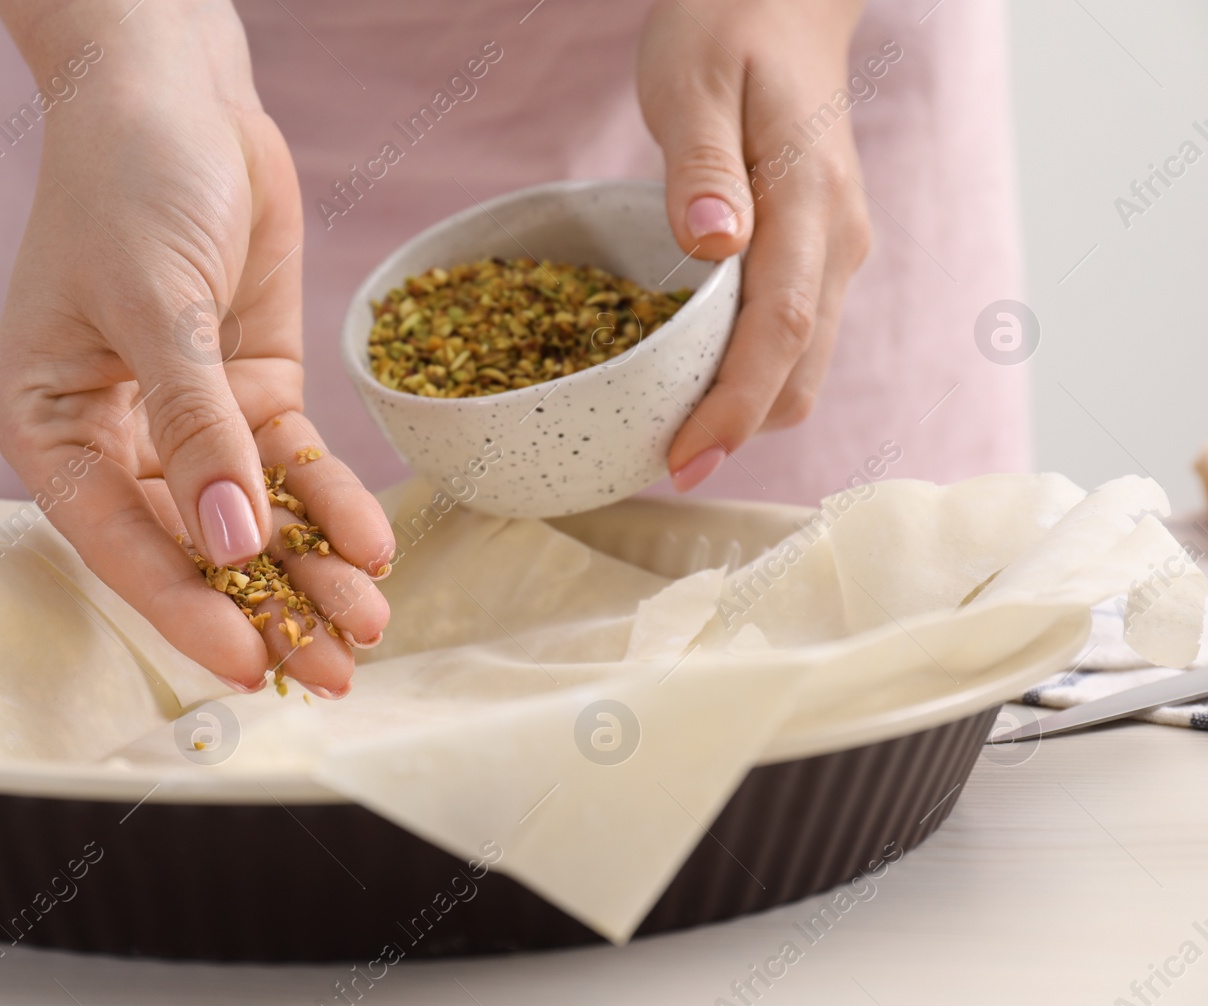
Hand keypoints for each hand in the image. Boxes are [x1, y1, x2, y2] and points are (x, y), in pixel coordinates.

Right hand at [0, 0, 392, 697]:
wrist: (178, 89)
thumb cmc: (127, 178)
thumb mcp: (153, 302)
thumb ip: (195, 427)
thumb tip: (232, 542)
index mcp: (47, 421)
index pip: (114, 539)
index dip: (182, 606)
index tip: (247, 664)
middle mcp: (113, 435)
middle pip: (191, 545)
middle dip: (262, 608)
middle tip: (330, 671)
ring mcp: (189, 419)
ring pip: (251, 516)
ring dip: (310, 570)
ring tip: (368, 624)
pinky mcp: (251, 390)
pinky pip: (293, 463)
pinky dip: (332, 501)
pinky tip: (374, 543)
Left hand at [637, 0, 873, 491]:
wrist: (784, 0)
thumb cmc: (728, 28)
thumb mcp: (693, 81)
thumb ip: (701, 165)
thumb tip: (713, 245)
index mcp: (811, 202)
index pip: (783, 328)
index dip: (735, 405)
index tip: (685, 458)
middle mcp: (838, 242)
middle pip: (801, 370)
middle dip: (738, 431)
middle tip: (662, 466)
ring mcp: (834, 253)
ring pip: (802, 366)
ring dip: (744, 412)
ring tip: (668, 436)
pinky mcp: (817, 258)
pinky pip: (792, 340)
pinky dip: (748, 379)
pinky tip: (690, 385)